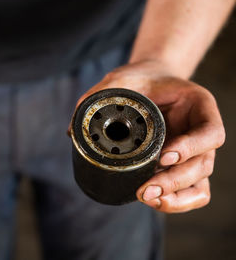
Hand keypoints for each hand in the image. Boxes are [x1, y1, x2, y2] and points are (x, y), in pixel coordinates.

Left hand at [76, 60, 224, 212]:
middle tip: (146, 188)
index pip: (210, 132)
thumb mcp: (121, 79)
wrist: (150, 84)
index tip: (162, 156)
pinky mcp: (182, 167)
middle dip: (174, 181)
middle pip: (203, 165)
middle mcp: (201, 132)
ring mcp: (194, 153)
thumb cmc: (141, 80)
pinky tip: (153, 201)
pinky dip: (177, 202)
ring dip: (175, 196)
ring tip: (146, 197)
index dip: (190, 148)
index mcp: (198, 106)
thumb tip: (72, 132)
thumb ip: (100, 96)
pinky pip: (191, 193)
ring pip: (199, 185)